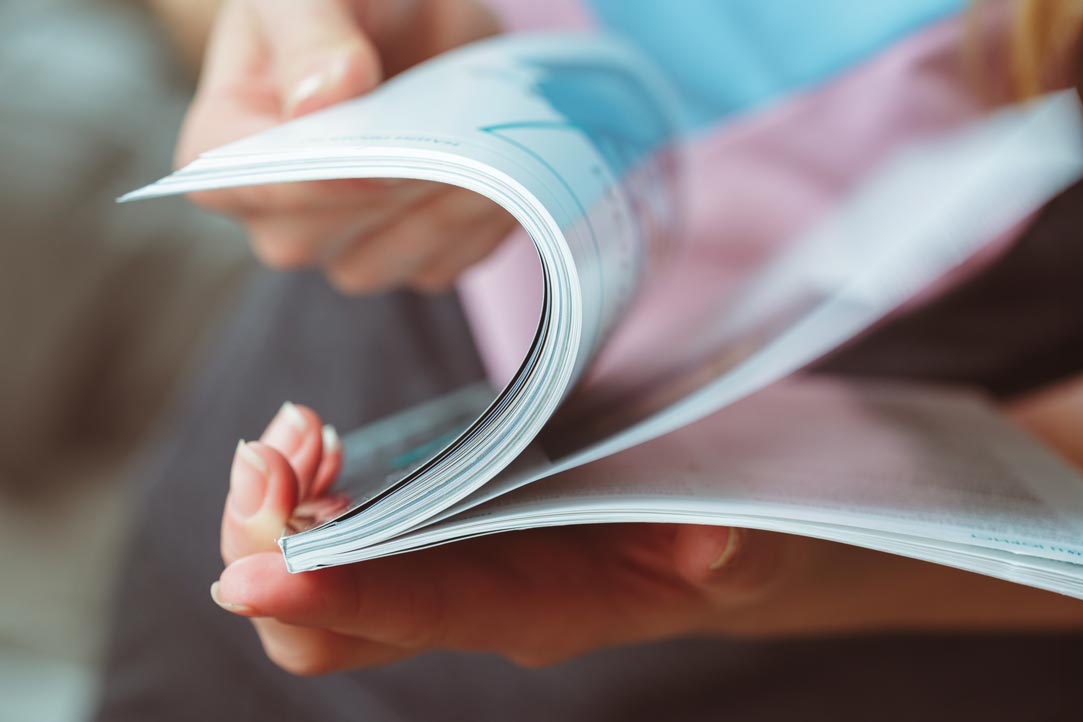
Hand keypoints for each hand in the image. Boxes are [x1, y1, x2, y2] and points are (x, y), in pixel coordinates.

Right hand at [180, 0, 515, 293]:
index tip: (375, 161)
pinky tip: (502, 173)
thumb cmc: (343, 1)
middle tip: (449, 140)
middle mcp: (277, 209)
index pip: (245, 184)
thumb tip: (324, 96)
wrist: (417, 18)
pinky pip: (443, 263)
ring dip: (439, 211)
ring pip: (380, 263)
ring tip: (484, 150)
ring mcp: (344, 241)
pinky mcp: (413, 254)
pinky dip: (477, 224)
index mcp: (224, 145)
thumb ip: (310, 36)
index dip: (311, 180)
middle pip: (312, 236)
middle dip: (386, 191)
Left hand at [213, 402, 819, 673]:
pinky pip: (334, 540)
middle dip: (267, 550)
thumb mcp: (749, 541)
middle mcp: (476, 606)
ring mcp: (445, 577)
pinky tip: (318, 438)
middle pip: (328, 627)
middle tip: (270, 457)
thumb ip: (732, 549)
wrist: (716, 552)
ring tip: (296, 432)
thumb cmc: (728, 544)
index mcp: (542, 608)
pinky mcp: (433, 539)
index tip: (258, 576)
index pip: (420, 614)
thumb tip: (713, 543)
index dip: (333, 599)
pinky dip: (302, 492)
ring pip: (313, 584)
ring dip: (274, 515)